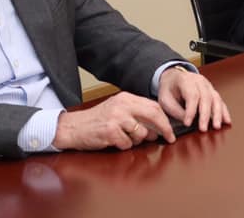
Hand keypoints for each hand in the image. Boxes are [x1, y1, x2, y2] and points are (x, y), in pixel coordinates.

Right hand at [53, 91, 173, 150]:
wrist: (72, 127)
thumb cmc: (97, 120)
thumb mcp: (117, 109)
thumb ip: (136, 113)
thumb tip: (158, 125)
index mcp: (126, 98)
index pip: (154, 106)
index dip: (165, 119)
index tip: (170, 130)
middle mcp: (123, 105)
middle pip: (153, 116)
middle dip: (163, 129)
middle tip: (168, 138)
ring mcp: (116, 118)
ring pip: (141, 133)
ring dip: (137, 140)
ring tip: (124, 137)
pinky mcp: (110, 131)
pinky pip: (127, 144)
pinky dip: (124, 145)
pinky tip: (114, 141)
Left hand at [157, 67, 231, 132]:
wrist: (173, 77)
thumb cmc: (169, 89)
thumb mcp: (165, 100)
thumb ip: (176, 111)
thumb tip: (188, 122)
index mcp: (185, 80)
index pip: (192, 95)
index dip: (191, 110)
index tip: (187, 123)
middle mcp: (199, 81)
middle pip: (206, 97)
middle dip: (205, 115)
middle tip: (203, 129)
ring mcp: (208, 85)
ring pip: (216, 99)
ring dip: (217, 114)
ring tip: (217, 126)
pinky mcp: (212, 91)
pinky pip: (220, 101)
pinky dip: (224, 111)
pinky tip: (226, 121)